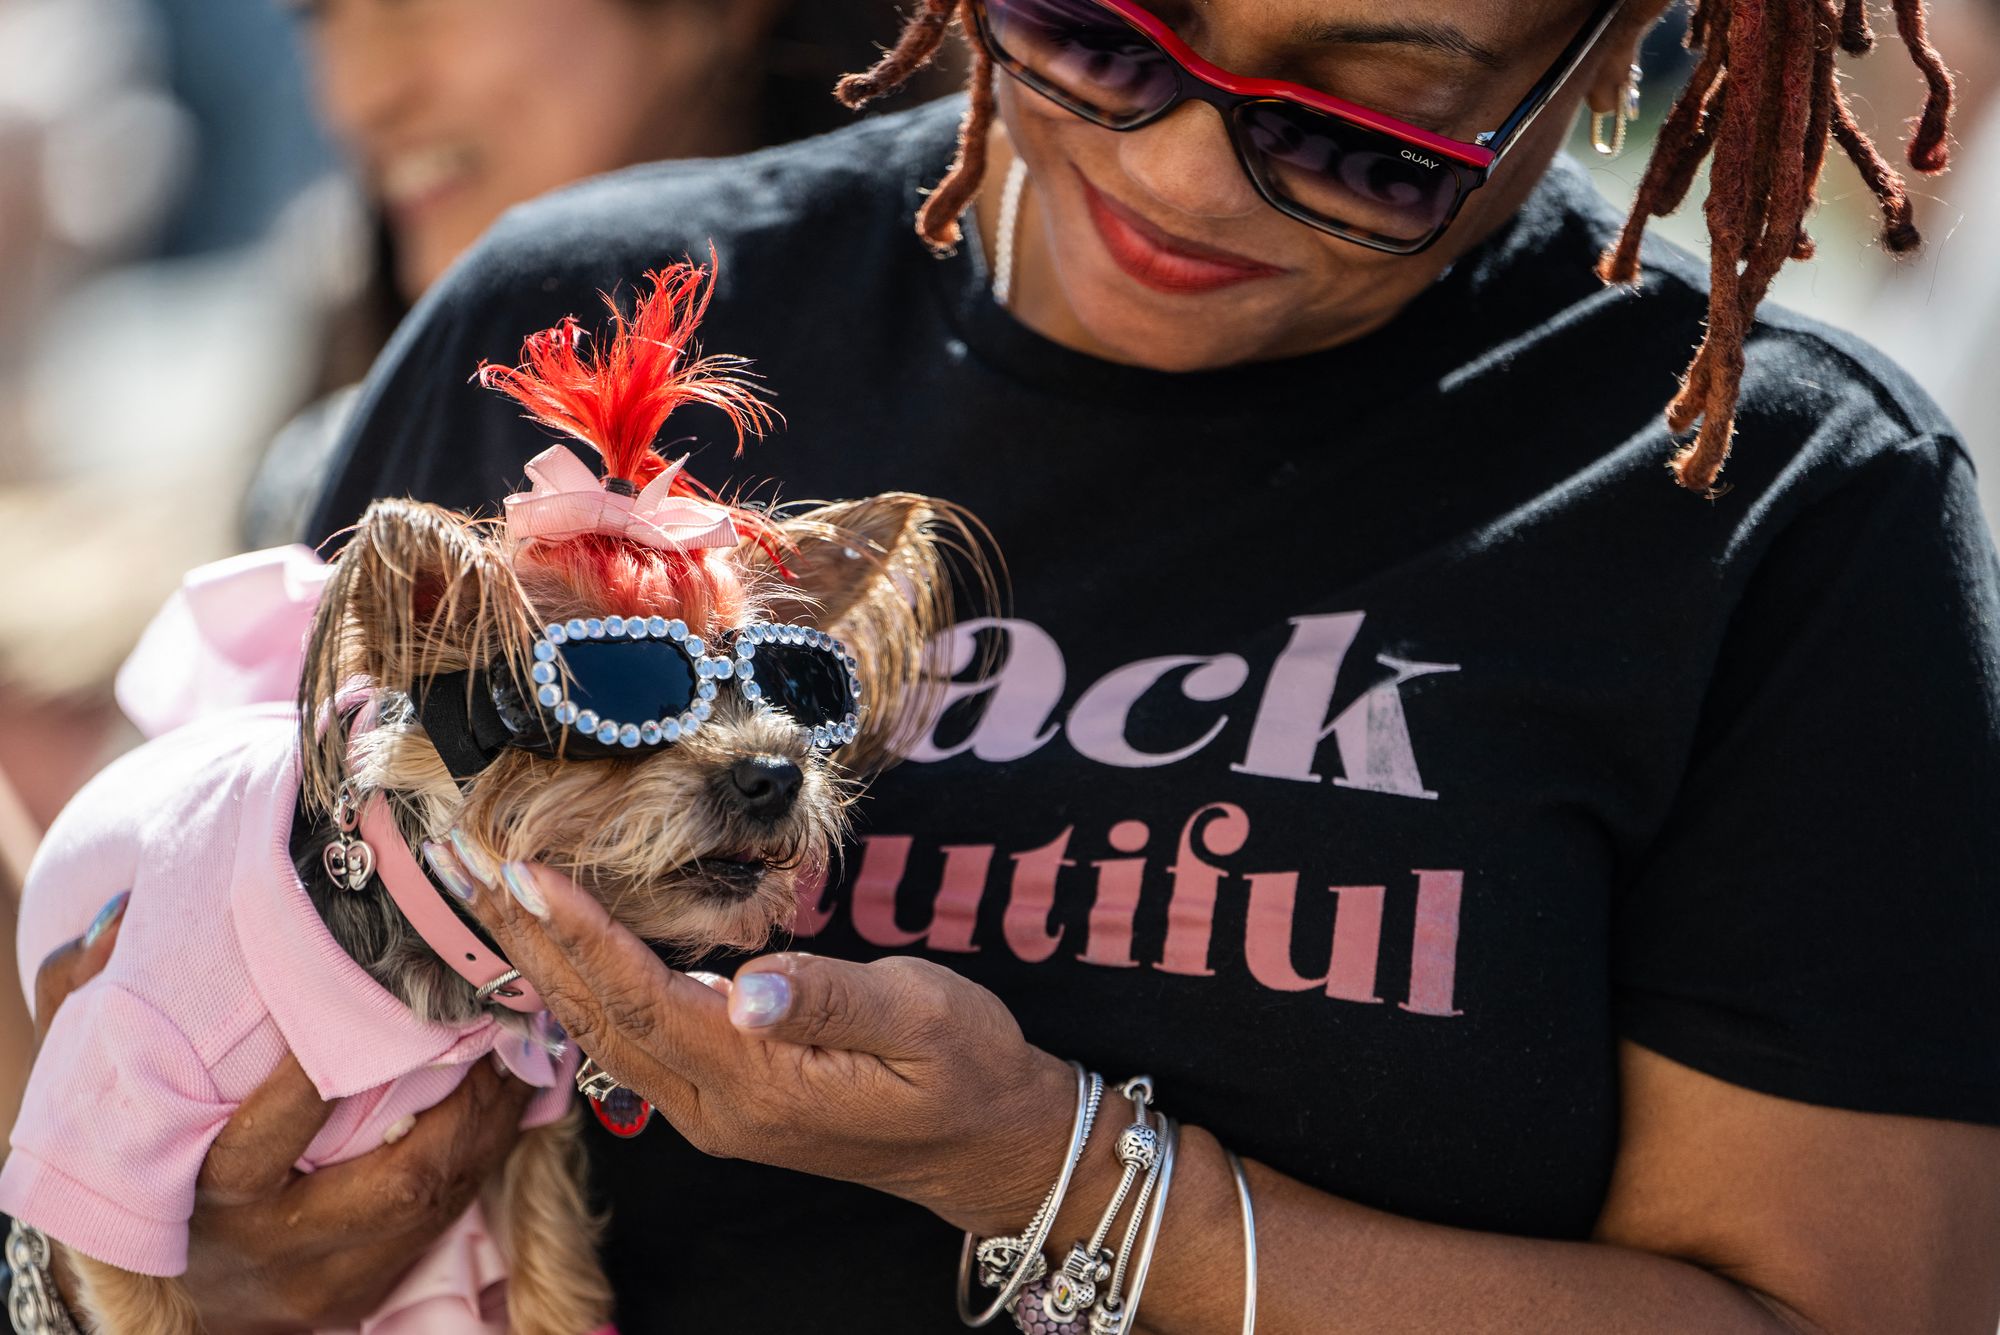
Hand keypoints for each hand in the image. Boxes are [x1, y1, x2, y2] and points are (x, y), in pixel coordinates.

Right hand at [30, 894, 536, 1332]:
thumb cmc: (142, 1154)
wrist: (168, 1285)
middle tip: (491, 1031)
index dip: (318, 1083)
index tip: (372, 1007)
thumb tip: (130, 915)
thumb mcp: (108, 1079)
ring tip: (516, 1054)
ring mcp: (325, 1276)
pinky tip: (504, 1105)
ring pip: (430, 1207)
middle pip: (389, 1187)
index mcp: (206, 1193)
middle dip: (459, 1110)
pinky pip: (444, 1224)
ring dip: (487, 1130)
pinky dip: (481, 1160)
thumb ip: (92, 995)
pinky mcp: (366, 1289)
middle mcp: (270, 1246)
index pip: (264, 1142)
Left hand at [435, 851, 1089, 1233]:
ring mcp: (718, 1114)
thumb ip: (832, 998)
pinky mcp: (728, 1104)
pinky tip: (573, 957)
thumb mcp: (923, 1018)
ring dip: (552, 971)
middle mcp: (720, 1109)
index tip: (529, 877)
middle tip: (476, 874)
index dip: (583, 937)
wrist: (991, 1145)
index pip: (646, 999)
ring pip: (609, 1039)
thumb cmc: (967, 1069)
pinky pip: (636, 1047)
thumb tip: (747, 987)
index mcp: (760, 1082)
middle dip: (536, 948)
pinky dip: (593, 994)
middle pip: (603, 1022)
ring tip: (503, 907)